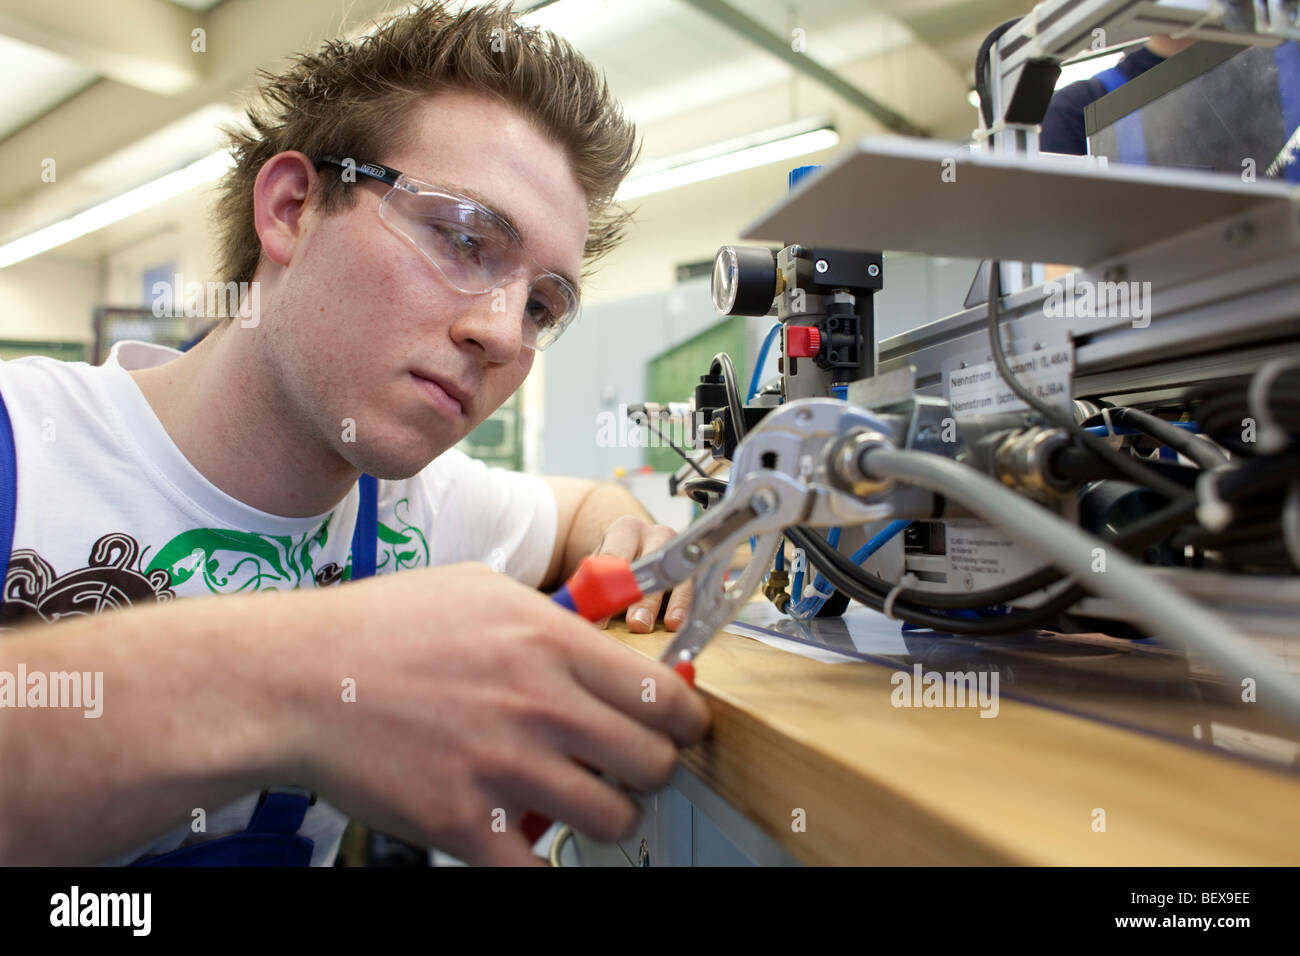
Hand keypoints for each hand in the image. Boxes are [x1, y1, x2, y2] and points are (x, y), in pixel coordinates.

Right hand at [288, 563, 709, 864]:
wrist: (295, 679)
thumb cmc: (382, 628)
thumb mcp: (482, 591)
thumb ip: (553, 619)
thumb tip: (606, 646)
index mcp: (551, 642)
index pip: (668, 697)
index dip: (684, 720)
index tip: (676, 728)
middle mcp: (540, 705)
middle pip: (655, 764)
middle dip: (647, 771)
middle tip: (622, 767)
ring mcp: (504, 769)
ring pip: (613, 820)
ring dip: (602, 815)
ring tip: (574, 801)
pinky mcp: (464, 825)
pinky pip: (540, 871)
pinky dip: (541, 863)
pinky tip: (525, 839)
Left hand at [590, 515, 692, 632]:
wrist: (639, 548)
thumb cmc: (615, 563)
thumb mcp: (598, 567)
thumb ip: (586, 586)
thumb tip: (576, 612)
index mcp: (626, 529)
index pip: (615, 557)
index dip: (607, 590)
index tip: (601, 620)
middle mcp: (656, 535)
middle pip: (652, 566)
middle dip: (645, 598)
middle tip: (637, 623)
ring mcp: (680, 550)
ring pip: (680, 576)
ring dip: (676, 603)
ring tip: (671, 624)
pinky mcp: (696, 567)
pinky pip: (700, 585)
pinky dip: (694, 604)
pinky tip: (690, 619)